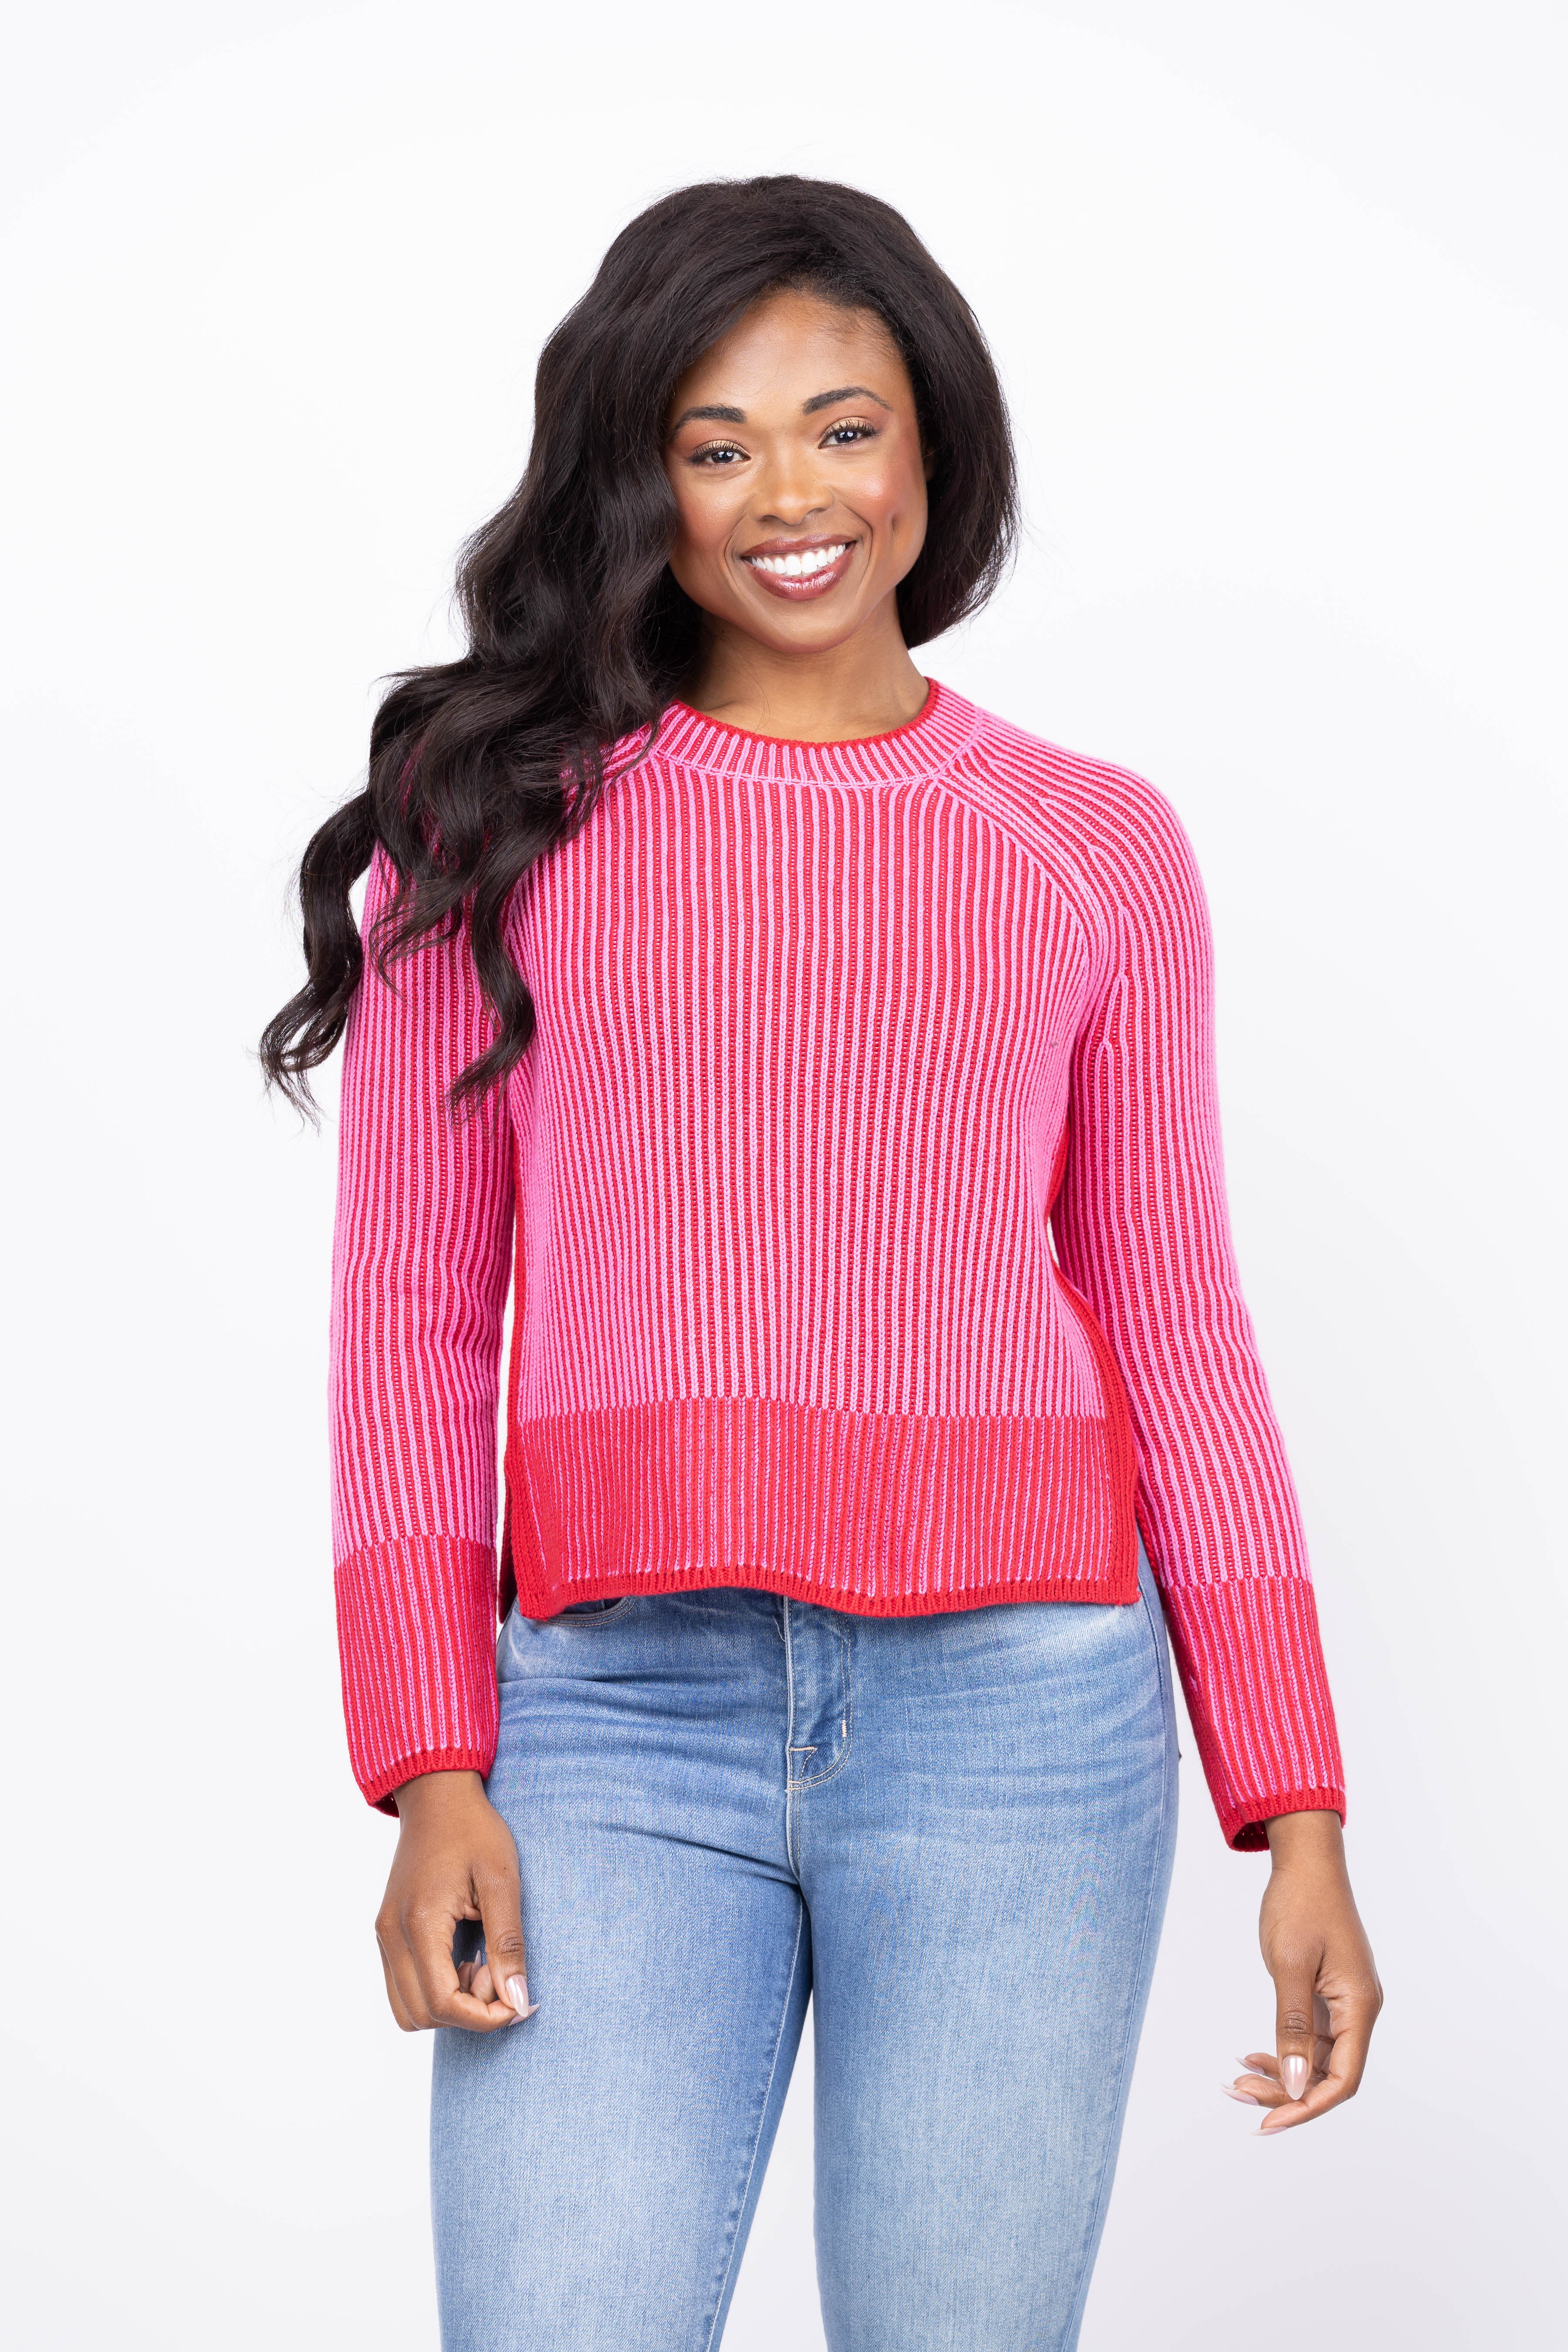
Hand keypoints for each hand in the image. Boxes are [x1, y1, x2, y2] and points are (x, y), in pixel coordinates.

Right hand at [374, 1769, 537, 2032]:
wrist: (437, 1795)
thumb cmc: (474, 1830)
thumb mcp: (502, 1880)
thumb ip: (508, 1943)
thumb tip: (518, 2000)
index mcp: (419, 1923)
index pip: (443, 2004)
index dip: (484, 2018)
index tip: (519, 2002)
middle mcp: (390, 1935)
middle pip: (421, 2015)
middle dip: (468, 2012)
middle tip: (501, 1975)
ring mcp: (384, 1935)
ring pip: (408, 2009)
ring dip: (450, 2004)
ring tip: (483, 1966)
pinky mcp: (386, 1932)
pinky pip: (403, 1987)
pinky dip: (435, 1989)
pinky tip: (465, 1958)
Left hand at [1225, 1809, 1381, 2133]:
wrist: (1305, 1860)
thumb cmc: (1300, 1904)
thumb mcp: (1289, 1966)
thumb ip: (1292, 2027)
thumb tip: (1292, 2085)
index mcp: (1359, 2006)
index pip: (1342, 2079)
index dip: (1307, 2107)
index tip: (1268, 2123)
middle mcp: (1357, 2010)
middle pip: (1327, 2075)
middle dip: (1285, 2094)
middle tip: (1238, 2096)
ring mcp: (1343, 2002)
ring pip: (1315, 2059)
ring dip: (1280, 2075)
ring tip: (1237, 2081)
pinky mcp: (1326, 1993)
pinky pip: (1308, 2037)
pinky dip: (1282, 2050)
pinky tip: (1252, 2056)